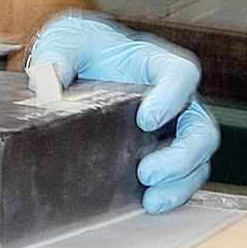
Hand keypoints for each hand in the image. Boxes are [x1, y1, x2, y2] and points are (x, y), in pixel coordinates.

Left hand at [28, 10, 219, 212]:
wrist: (79, 62)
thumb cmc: (80, 48)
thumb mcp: (65, 42)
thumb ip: (57, 57)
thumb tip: (45, 87)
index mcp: (156, 63)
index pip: (181, 75)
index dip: (172, 98)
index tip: (145, 120)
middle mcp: (175, 96)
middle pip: (200, 126)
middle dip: (181, 155)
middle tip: (146, 173)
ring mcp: (174, 125)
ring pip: (198, 156)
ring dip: (180, 181)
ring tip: (151, 199)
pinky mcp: (164, 148)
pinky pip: (183, 174)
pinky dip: (172, 191)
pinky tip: (148, 205)